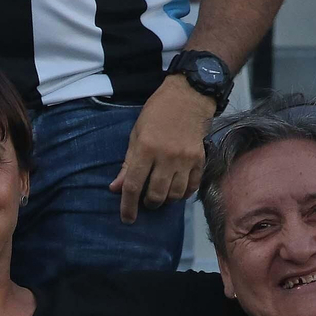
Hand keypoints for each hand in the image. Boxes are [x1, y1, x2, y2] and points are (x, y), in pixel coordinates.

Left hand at [110, 79, 216, 223]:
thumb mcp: (136, 135)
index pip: (133, 185)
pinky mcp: (200, 159)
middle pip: (156, 194)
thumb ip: (127, 164)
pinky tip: (177, 190)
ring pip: (175, 194)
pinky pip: (192, 186)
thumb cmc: (157, 113)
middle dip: (149, 203)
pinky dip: (184, 193)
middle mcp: (166, 156)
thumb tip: (115, 188)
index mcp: (145, 149)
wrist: (188, 96)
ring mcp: (185, 159)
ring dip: (166, 200)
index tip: (127, 218)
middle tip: (147, 201)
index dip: (128, 206)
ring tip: (161, 195)